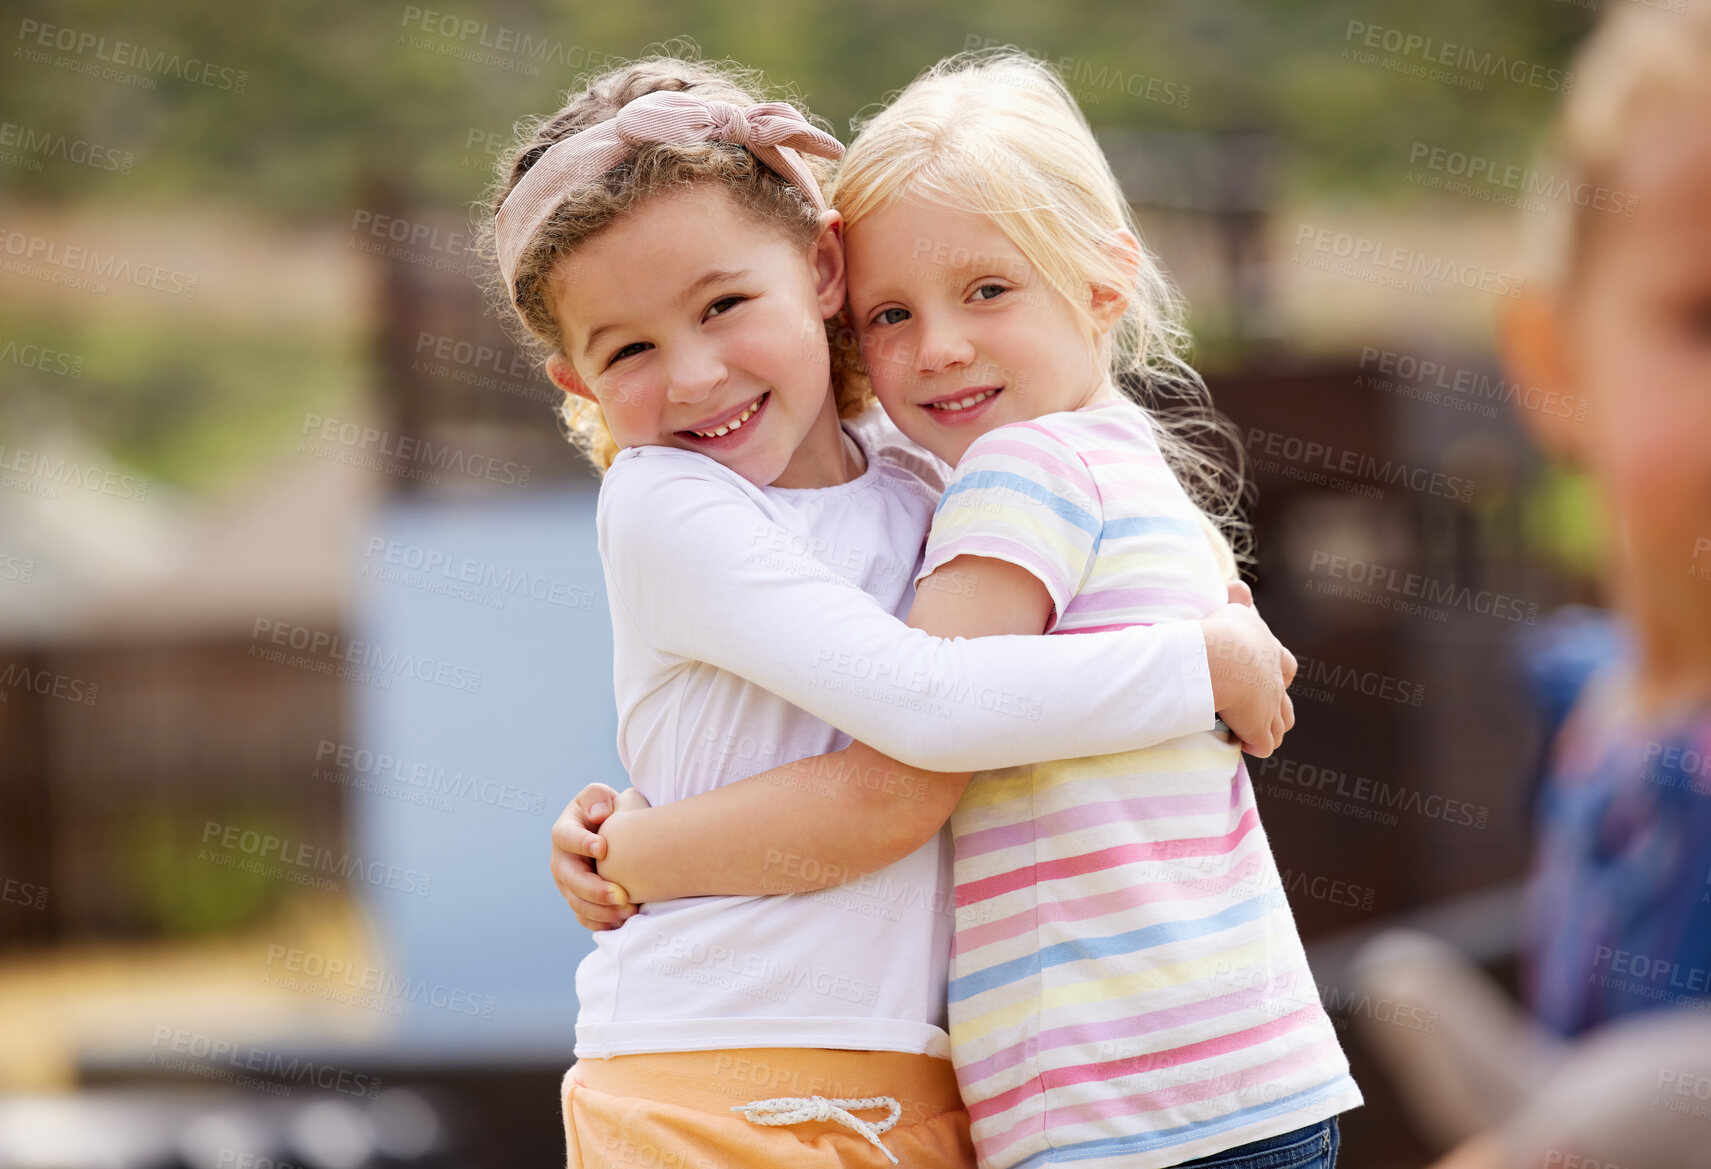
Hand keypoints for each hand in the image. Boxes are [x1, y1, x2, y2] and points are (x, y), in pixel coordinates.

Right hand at [550, 783, 642, 930]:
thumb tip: (600, 814)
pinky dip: (602, 923)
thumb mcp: (599, 796)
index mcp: (563, 832)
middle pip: (571, 879)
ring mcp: (567, 885)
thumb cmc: (606, 810)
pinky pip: (585, 918)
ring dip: (602, 911)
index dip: (582, 843)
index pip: (567, 837)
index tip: (603, 848)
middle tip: (621, 895)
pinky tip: (622, 922)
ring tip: (629, 911)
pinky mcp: (578, 901)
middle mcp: (561, 861)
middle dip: (595, 890)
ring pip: (578, 903)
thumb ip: (597, 798)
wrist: (610, 833)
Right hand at [1199, 592, 1295, 756]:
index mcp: (1269, 651)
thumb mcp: (1231, 609)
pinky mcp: (1258, 729)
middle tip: (1260, 711)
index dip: (1278, 673)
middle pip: (1286, 701)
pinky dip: (1255, 746)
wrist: (1221, 658)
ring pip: (1280, 725)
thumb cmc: (1222, 632)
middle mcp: (1275, 680)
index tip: (1265, 677)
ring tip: (1251, 734)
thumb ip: (1236, 600)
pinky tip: (1243, 745)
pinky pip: (1263, 745)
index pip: (1285, 664)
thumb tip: (1238, 587)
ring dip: (1269, 730)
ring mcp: (1270, 707)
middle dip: (1277, 708)